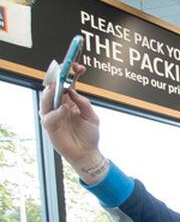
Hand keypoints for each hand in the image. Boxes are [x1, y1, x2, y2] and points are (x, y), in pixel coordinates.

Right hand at [39, 63, 105, 180]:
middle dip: (56, 79)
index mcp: (70, 101)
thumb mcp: (92, 117)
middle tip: (61, 74)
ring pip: (45, 100)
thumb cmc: (89, 135)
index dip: (71, 74)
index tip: (78, 67)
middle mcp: (60, 106)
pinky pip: (49, 116)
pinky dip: (56, 112)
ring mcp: (54, 115)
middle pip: (53, 89)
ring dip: (50, 92)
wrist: (87, 153)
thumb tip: (72, 90)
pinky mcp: (50, 126)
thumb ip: (84, 103)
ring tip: (56, 87)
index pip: (67, 84)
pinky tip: (64, 109)